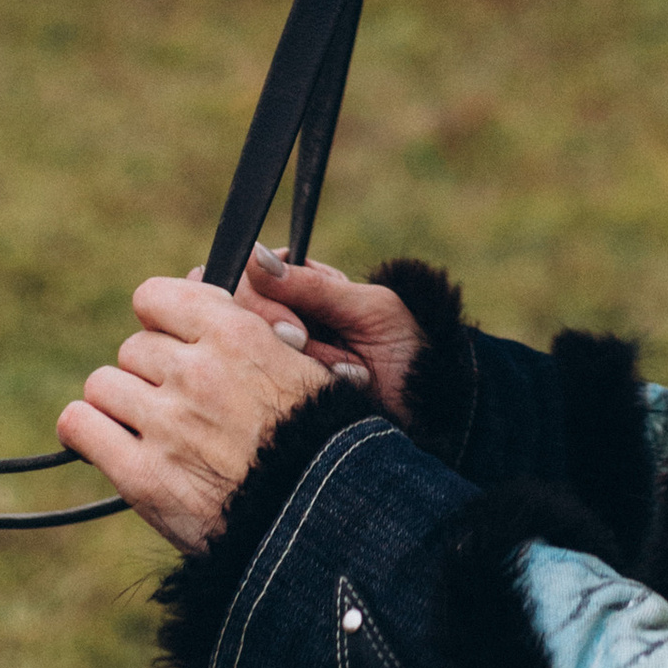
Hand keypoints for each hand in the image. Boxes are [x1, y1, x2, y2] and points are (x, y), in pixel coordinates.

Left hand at [58, 276, 338, 551]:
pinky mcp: (143, 476)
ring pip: (103, 384)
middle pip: (134, 347)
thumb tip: (225, 301)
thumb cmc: (322, 445)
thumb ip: (257, 330)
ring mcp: (168, 424)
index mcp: (238, 336)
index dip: (161, 320)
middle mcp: (198, 373)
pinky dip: (85, 430)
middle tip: (176, 400)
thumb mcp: (307, 366)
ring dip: (119, 402)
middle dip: (150, 370)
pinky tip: (103, 440)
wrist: (323, 520)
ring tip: (145, 426)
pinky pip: (80, 426)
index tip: (173, 340)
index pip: (156, 298)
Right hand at [238, 249, 428, 415]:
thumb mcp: (367, 310)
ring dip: (305, 365)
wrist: (426, 410)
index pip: (253, 276)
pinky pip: (269, 387)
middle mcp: (285, 320)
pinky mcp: (283, 392)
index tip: (296, 328)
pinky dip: (305, 389)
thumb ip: (313, 287)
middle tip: (309, 347)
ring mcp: (282, 357)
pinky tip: (338, 390)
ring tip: (348, 372)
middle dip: (277, 334)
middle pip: (241, 314)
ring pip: (254, 352)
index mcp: (305, 287)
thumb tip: (255, 257)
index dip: (263, 299)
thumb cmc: (405, 350)